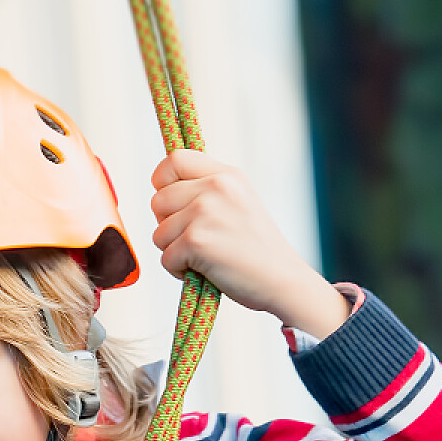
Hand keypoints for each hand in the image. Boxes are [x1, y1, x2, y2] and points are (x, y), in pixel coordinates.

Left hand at [150, 150, 348, 338]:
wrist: (283, 280)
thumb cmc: (259, 250)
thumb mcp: (240, 202)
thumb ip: (208, 190)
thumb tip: (163, 191)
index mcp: (226, 175)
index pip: (174, 160)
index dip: (163, 182)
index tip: (172, 203)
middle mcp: (215, 187)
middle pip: (158, 201)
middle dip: (169, 226)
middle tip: (197, 241)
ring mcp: (204, 212)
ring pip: (159, 233)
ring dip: (175, 251)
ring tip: (205, 257)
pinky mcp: (195, 240)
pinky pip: (165, 258)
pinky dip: (179, 271)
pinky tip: (205, 272)